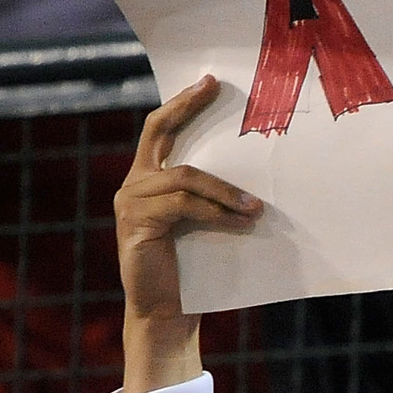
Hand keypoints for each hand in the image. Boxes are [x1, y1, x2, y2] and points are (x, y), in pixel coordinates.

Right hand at [115, 77, 262, 392]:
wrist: (166, 311)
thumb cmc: (193, 267)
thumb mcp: (205, 221)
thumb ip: (215, 196)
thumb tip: (261, 175)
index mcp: (149, 178)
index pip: (161, 129)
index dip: (183, 103)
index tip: (210, 81)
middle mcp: (135, 184)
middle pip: (158, 133)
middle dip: (187, 106)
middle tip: (216, 88)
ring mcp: (132, 203)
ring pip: (186, 176)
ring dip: (226, 190)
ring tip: (256, 206)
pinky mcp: (137, 225)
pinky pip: (185, 207)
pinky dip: (218, 213)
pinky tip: (243, 221)